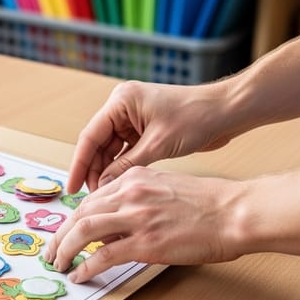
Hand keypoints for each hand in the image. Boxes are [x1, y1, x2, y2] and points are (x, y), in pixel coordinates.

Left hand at [44, 167, 244, 282]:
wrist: (235, 211)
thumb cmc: (210, 203)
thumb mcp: (166, 188)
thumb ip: (139, 200)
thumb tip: (117, 223)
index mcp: (135, 177)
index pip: (91, 198)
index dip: (72, 218)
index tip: (64, 233)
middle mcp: (130, 193)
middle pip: (80, 213)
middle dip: (59, 235)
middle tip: (51, 252)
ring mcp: (136, 218)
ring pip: (83, 231)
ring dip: (65, 250)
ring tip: (58, 264)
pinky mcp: (146, 242)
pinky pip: (103, 255)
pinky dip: (86, 266)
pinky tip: (80, 274)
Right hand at [68, 80, 240, 193]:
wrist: (227, 111)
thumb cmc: (198, 117)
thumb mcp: (158, 145)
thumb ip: (127, 166)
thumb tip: (103, 186)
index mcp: (121, 101)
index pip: (90, 136)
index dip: (80, 164)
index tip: (71, 187)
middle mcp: (123, 107)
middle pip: (98, 144)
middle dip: (94, 171)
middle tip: (90, 198)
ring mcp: (133, 118)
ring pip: (110, 149)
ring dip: (107, 171)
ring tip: (103, 196)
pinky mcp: (144, 128)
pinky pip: (125, 150)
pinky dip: (121, 167)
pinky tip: (118, 186)